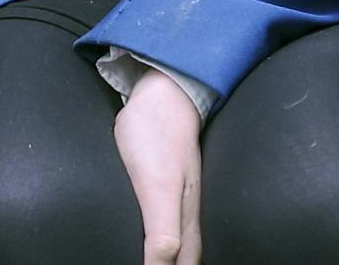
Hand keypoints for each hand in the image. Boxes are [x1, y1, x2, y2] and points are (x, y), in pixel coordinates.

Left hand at [114, 70, 202, 264]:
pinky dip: (162, 235)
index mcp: (187, 219)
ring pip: (178, 238)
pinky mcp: (164, 180)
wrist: (161, 90)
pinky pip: (165, 219)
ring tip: (158, 261)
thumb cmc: (157, 134)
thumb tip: (165, 262)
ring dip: (170, 255)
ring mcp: (177, 194)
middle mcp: (186, 210)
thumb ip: (163, 227)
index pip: (185, 264)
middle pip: (187, 255)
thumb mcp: (157, 185)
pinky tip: (151, 233)